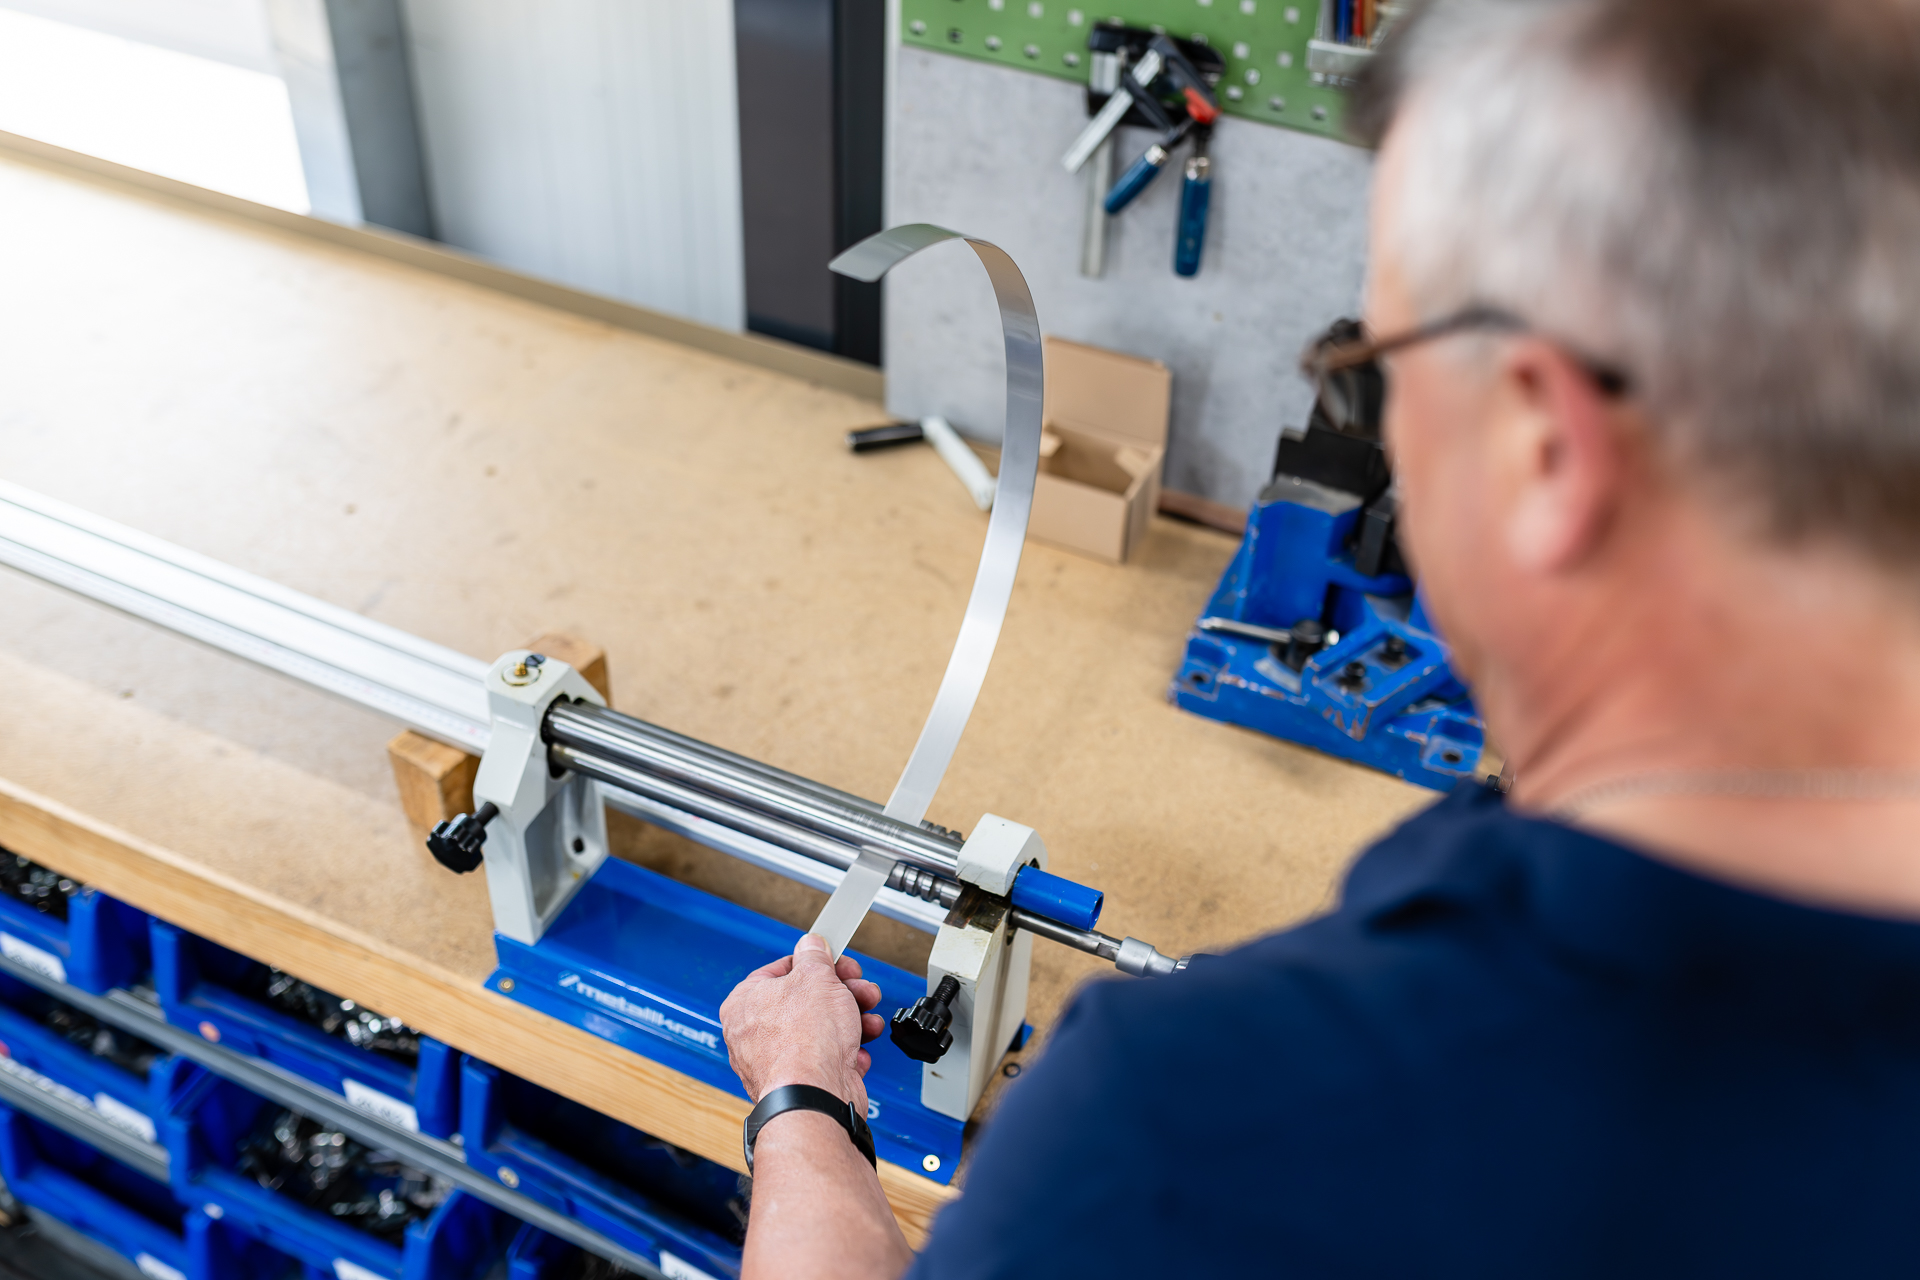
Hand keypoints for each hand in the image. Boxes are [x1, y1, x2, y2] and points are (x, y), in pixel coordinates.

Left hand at [720, 934, 884, 1109]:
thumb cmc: (803, 1041)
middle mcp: (752, 1034)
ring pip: (819, 1031)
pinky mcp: (797, 1084)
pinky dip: (845, 1053)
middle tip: (859, 989)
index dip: (816, 964)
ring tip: (867, 1020)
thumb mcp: (816, 977)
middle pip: (805, 1001)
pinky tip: (857, 1050)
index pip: (781, 971)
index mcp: (744, 1003)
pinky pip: (825, 1059)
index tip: (836, 963)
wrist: (814, 1096)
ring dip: (851, 1022)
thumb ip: (814, 956)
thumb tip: (812, 945)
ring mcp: (775, 1062)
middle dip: (841, 995)